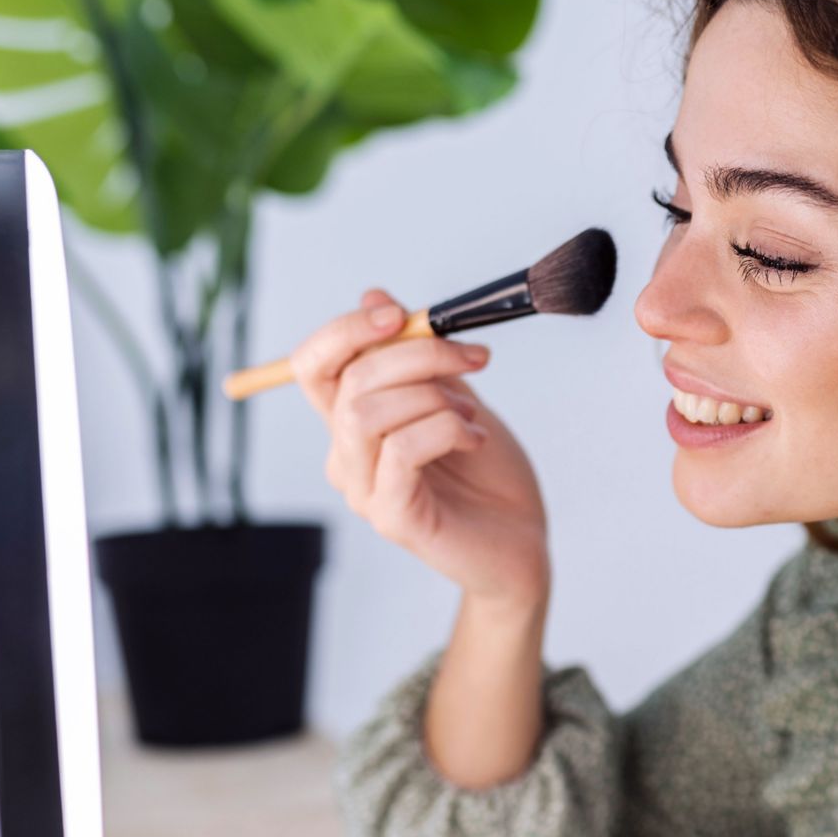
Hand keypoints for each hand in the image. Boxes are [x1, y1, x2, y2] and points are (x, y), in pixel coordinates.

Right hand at [288, 288, 549, 608]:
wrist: (523, 540)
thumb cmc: (488, 472)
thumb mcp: (455, 396)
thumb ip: (415, 356)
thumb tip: (373, 296)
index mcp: (353, 422)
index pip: (314, 365)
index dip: (347, 330)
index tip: (400, 312)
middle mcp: (346, 456)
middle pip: (350, 380)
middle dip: (418, 354)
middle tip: (476, 357)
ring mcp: (364, 490)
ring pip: (367, 413)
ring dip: (432, 397)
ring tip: (472, 416)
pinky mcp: (391, 518)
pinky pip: (401, 451)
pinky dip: (445, 428)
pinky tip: (475, 438)